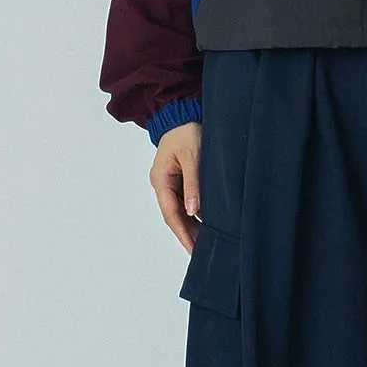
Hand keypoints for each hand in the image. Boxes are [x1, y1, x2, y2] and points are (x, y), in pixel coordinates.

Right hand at [150, 121, 202, 253]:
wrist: (183, 113)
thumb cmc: (187, 131)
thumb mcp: (193, 156)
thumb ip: (193, 184)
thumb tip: (193, 211)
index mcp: (161, 179)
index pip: (171, 213)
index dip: (182, 233)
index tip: (192, 249)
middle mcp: (162, 184)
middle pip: (174, 215)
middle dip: (187, 234)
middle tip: (201, 253)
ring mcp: (169, 183)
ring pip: (180, 211)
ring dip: (191, 226)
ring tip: (204, 244)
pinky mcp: (179, 179)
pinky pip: (185, 201)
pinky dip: (194, 214)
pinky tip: (205, 224)